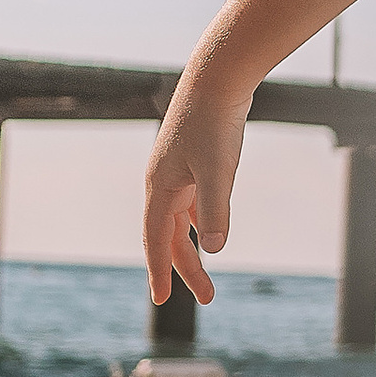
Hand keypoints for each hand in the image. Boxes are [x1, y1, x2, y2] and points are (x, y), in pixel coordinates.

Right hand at [144, 88, 245, 304]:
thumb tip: (213, 250)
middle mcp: (164, 182)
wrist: (217, 77)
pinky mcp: (194, 161)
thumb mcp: (220, 170)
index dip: (159, 271)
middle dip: (187, 269)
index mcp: (161, 186)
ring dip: (193, 250)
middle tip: (208, 298)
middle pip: (171, 236)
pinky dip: (200, 224)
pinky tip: (211, 234)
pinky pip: (193, 203)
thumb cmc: (214, 122)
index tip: (161, 299)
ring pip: (181, 222)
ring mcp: (178, 171)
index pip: (156, 239)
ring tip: (207, 278)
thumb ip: (216, 211)